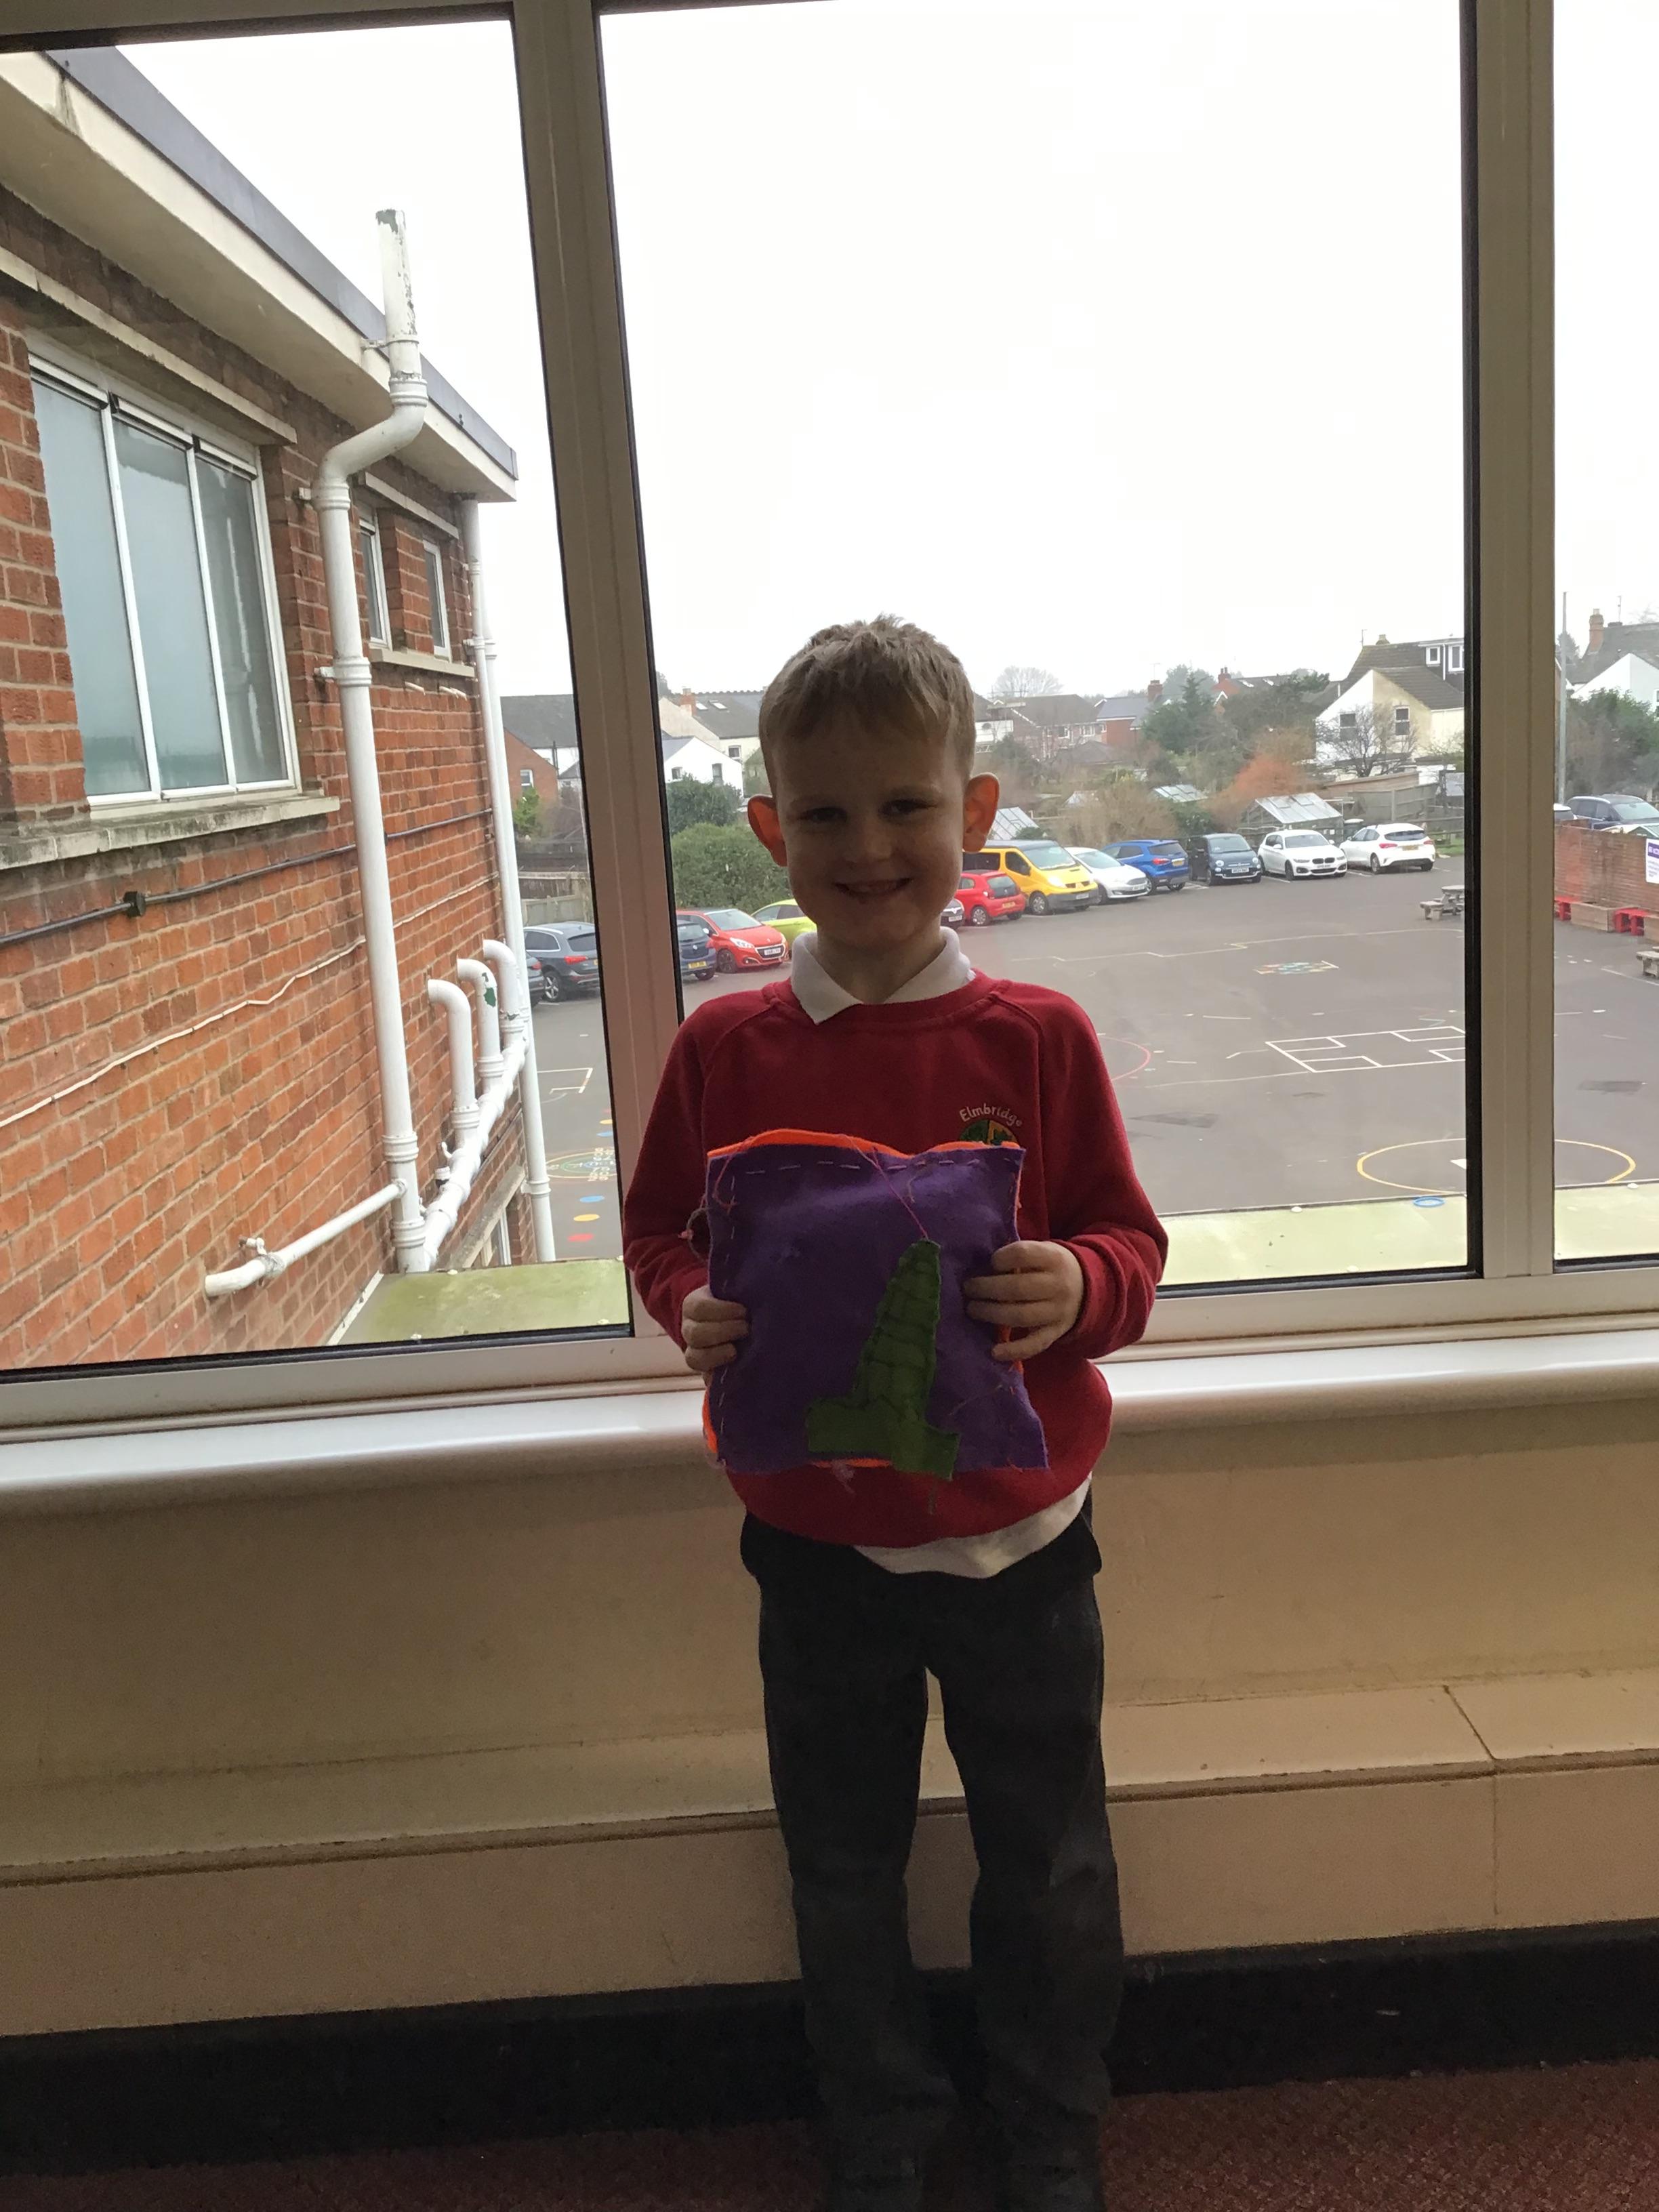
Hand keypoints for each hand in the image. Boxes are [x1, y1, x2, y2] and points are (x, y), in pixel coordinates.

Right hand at [682, 1284, 747, 1374]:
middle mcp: (689, 1329)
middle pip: (695, 1334)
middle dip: (723, 1331)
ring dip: (717, 1354)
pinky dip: (717, 1375)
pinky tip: (733, 1369)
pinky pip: (704, 1377)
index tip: (743, 1311)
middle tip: (746, 1329)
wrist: (737, 1324)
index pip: (699, 1308)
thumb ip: (740, 1292)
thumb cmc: (738, 1304)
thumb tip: (756, 1291)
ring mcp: (694, 1351)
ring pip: (695, 1358)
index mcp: (693, 1305)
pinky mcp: (705, 1371)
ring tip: (737, 1350)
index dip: (722, 1310)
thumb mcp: (736, 1292)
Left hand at [965, 1241, 1084, 1361]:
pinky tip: (993, 1351)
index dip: (1001, 1258)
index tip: (991, 1262)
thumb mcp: (1043, 1251)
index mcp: (1054, 1258)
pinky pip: (1034, 1345)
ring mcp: (1058, 1312)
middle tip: (968, 1288)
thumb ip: (1019, 1255)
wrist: (1087, 1288)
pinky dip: (1013, 1351)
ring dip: (992, 1313)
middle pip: (1017, 1288)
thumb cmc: (1051, 1267)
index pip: (1023, 1254)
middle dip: (987, 1288)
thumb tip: (983, 1263)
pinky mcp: (1055, 1333)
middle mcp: (1058, 1285)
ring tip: (973, 1309)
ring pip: (1021, 1316)